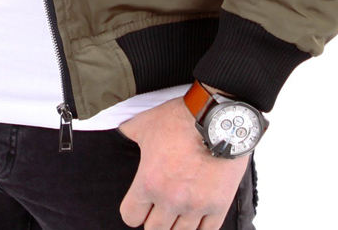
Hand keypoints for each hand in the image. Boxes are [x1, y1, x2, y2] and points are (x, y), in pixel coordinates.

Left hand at [116, 95, 249, 229]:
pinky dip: (201, 226)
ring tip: (180, 208)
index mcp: (148, 183)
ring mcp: (195, 205)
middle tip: (162, 204)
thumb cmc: (180, 119)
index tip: (141, 203)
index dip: (134, 210)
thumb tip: (118, 132)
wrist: (217, 117)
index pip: (131, 217)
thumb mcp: (146, 122)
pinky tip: (198, 215)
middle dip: (155, 218)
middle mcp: (170, 199)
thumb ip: (128, 132)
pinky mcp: (218, 205)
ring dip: (178, 222)